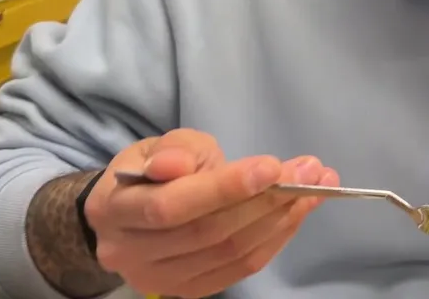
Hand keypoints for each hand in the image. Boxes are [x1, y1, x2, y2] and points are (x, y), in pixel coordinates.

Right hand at [83, 128, 338, 297]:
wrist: (134, 210)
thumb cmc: (152, 169)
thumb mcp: (158, 144)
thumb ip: (174, 151)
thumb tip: (178, 166)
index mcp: (113, 209)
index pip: (171, 205)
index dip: (224, 188)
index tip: (272, 166)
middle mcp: (130, 253)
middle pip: (208, 233)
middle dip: (266, 199)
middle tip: (310, 171)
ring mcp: (160, 279)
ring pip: (230, 253)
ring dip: (281, 218)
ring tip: (315, 186)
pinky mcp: (188, 290)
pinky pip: (240, 268)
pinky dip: (275, 238)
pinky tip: (298, 211)